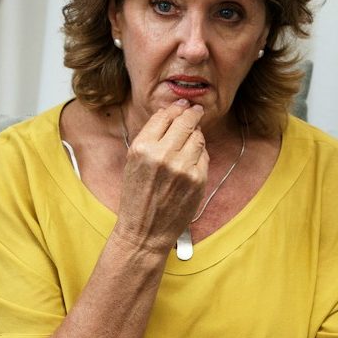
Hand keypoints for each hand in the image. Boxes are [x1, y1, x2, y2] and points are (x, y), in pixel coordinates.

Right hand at [115, 100, 207, 251]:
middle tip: (196, 110)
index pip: (164, 117)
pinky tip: (192, 158)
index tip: (182, 105)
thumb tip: (171, 114)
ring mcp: (183, 168)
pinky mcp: (197, 181)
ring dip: (196, 134)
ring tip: (192, 135)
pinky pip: (204, 157)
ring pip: (198, 137)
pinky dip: (200, 154)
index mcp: (142, 148)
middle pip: (185, 122)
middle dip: (192, 113)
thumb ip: (151, 138)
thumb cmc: (137, 198)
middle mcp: (163, 155)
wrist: (145, 232)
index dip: (175, 109)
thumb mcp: (133, 163)